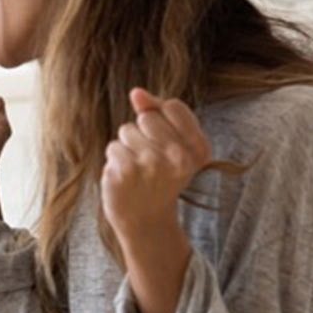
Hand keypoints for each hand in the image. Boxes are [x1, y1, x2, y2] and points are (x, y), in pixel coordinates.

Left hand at [100, 88, 210, 244]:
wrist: (145, 219)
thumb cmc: (159, 175)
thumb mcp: (172, 143)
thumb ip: (156, 110)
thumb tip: (136, 93)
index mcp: (199, 149)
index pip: (173, 106)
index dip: (162, 119)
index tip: (165, 142)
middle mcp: (179, 157)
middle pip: (147, 117)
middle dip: (143, 133)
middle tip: (150, 160)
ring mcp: (152, 164)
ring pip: (127, 131)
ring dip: (127, 147)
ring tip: (138, 170)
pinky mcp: (126, 171)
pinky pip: (113, 147)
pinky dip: (115, 160)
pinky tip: (126, 178)